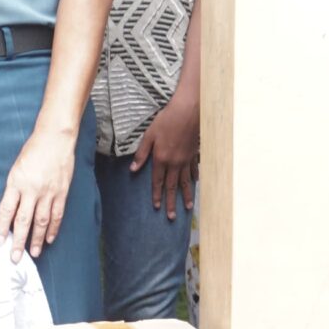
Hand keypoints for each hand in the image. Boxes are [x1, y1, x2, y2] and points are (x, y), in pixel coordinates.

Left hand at [0, 130, 76, 256]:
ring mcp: (48, 192)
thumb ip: (13, 189)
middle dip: (18, 241)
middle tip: (15, 257)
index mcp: (16, 182)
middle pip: (23, 220)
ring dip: (36, 239)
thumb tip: (10, 211)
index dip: (2, 228)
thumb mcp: (16, 168)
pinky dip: (53, 228)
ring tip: (33, 253)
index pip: (6, 210)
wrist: (55, 138)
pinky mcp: (61, 192)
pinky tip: (49, 239)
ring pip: (41, 221)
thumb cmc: (33, 151)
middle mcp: (32, 189)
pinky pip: (56, 214)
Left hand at [132, 95, 199, 219]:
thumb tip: (133, 169)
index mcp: (161, 159)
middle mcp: (175, 163)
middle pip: (172, 186)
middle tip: (171, 217)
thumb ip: (141, 154)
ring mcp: (186, 159)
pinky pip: (194, 170)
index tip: (157, 207)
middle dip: (171, 202)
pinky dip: (194, 178)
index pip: (158, 182)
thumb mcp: (149, 135)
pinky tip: (195, 184)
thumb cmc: (166, 120)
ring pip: (186, 181)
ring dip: (186, 195)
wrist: (187, 111)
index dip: (157, 195)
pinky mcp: (194, 154)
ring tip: (187, 208)